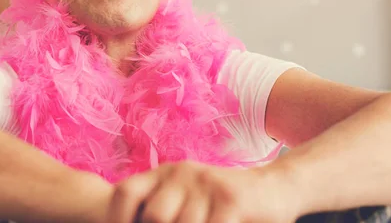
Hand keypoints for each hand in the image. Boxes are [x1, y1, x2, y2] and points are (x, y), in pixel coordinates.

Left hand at [104, 162, 298, 222]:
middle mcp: (181, 172)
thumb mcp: (187, 199)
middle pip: (153, 216)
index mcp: (164, 173)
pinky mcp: (230, 199)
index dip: (116, 219)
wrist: (274, 187)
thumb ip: (164, 210)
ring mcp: (206, 184)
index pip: (125, 193)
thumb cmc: (223, 204)